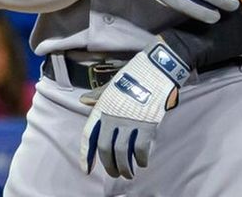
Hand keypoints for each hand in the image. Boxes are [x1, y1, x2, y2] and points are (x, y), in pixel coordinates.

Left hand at [80, 42, 189, 178]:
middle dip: (109, 166)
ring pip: (122, 153)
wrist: (158, 67)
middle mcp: (113, 116)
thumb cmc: (135, 74)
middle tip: (114, 173)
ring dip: (125, 168)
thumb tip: (83, 101)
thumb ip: (99, 96)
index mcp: (103, 106)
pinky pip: (140, 149)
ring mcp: (130, 121)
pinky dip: (141, 159)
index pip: (89, 135)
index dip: (86, 154)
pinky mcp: (147, 124)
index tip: (86, 169)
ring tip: (128, 173)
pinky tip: (142, 163)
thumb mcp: (112, 84)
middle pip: (105, 149)